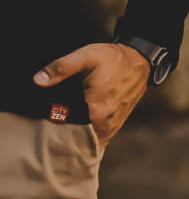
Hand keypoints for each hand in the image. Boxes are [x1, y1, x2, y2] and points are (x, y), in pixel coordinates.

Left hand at [34, 43, 149, 141]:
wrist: (139, 61)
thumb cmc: (113, 59)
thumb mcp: (86, 56)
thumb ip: (61, 68)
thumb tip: (38, 80)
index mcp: (96, 111)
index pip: (65, 132)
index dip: (51, 127)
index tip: (45, 117)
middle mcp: (105, 123)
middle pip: (75, 140)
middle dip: (61, 135)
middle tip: (52, 120)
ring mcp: (112, 127)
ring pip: (86, 142)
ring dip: (74, 137)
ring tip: (64, 123)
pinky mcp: (115, 125)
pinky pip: (96, 140)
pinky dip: (85, 137)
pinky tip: (77, 125)